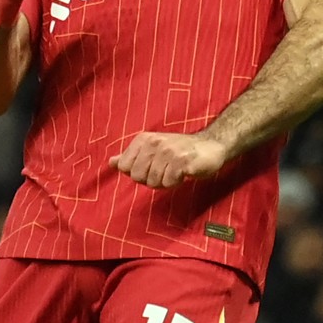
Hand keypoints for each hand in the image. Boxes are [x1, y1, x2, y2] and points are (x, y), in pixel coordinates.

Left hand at [110, 132, 229, 188]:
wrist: (211, 146)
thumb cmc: (180, 151)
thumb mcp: (153, 150)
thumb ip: (131, 157)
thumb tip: (111, 162)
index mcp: (144, 139)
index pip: (126, 168)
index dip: (140, 172)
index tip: (153, 166)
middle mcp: (155, 143)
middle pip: (138, 177)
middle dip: (152, 179)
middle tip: (167, 169)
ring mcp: (169, 151)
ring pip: (154, 182)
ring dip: (166, 181)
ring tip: (176, 170)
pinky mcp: (182, 161)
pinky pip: (169, 182)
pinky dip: (177, 182)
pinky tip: (185, 172)